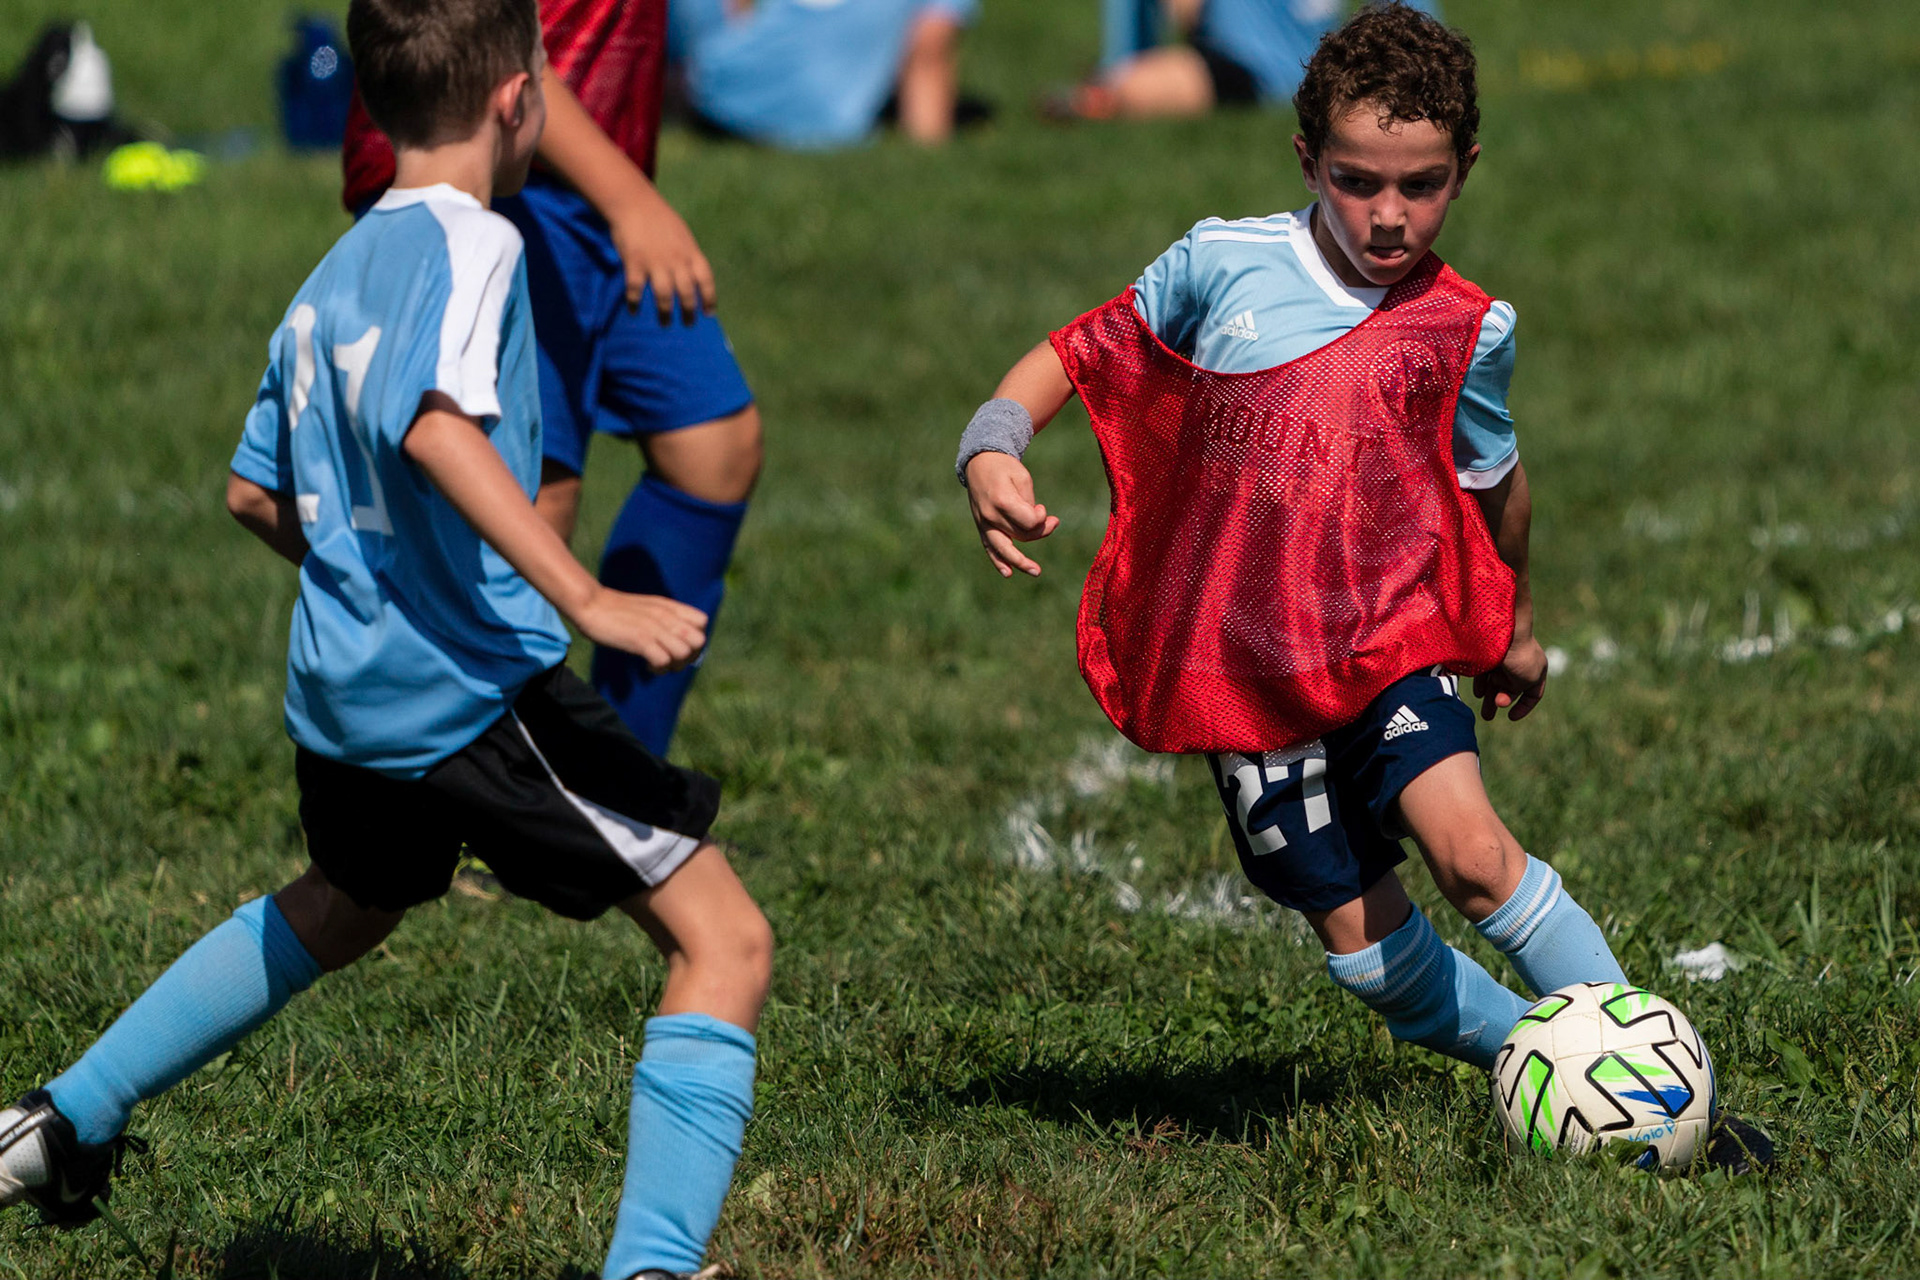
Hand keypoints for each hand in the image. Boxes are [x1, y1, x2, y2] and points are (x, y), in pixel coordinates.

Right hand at [575, 588, 708, 672]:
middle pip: (699, 641)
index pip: (702, 621)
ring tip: (659, 664)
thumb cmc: (618, 610)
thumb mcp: (649, 608)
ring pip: (684, 653)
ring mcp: (654, 628)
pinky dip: (659, 669)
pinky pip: (663, 661)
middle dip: (690, 656)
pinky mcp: (640, 640)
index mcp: (669, 607)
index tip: (679, 644)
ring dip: (674, 665)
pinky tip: (648, 667)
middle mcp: (666, 616)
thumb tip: (679, 637)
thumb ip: (666, 618)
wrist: (591, 604)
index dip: (694, 637)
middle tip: (672, 659)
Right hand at [605, 187, 716, 324]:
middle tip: (688, 324)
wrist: (634, 203)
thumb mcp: (683, 235)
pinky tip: (634, 311)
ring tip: (665, 324)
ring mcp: (655, 262)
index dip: (709, 298)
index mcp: (690, 252)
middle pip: (687, 292)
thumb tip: (695, 279)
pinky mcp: (635, 262)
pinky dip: (635, 302)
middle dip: (689, 311)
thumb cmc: (660, 220)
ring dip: (665, 312)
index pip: (706, 280)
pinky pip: (635, 288)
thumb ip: (689, 256)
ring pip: (664, 295)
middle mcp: (676, 260)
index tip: (709, 313)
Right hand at [965, 451, 1059, 576]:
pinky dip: (998, 561)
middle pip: (1020, 535)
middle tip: (1054, 522)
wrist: (979, 462)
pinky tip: (1009, 573)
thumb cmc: (1005, 468)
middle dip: (1041, 531)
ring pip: (1005, 548)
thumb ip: (1029, 503)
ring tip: (1036, 571)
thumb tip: (1035, 525)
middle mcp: (991, 515)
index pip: (1028, 521)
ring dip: (1020, 562)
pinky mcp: (981, 526)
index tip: (1043, 507)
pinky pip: (989, 547)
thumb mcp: (1022, 477)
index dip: (1041, 517)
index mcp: (1002, 500)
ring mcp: (984, 523)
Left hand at [1473, 632, 1547, 721]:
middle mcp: (1521, 664)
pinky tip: (1478, 693)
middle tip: (1487, 716)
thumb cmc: (1520, 656)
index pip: (1533, 693)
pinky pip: (1484, 672)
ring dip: (1489, 696)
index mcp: (1536, 669)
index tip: (1511, 717)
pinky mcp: (1488, 655)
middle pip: (1511, 688)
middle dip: (1500, 702)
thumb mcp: (1528, 680)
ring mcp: (1504, 659)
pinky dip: (1481, 684)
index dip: (1524, 707)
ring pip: (1495, 682)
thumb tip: (1503, 693)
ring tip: (1482, 709)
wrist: (1503, 631)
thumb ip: (1518, 690)